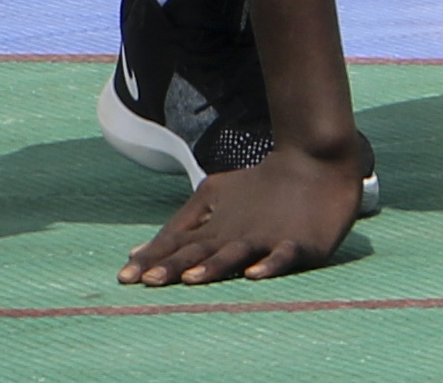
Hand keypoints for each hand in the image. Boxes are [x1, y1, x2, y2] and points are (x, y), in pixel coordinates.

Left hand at [122, 143, 372, 287]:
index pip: (178, 244)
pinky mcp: (299, 241)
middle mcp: (236, 233)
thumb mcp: (216, 194)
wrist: (316, 160)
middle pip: (201, 251)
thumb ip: (180, 224)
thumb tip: (137, 253)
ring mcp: (268, 236)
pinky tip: (254, 274)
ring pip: (237, 253)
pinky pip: (283, 255)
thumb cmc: (262, 184)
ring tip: (193, 278)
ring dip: (215, 265)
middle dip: (175, 265)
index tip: (125, 278)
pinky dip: (269, 264)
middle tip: (149, 282)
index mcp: (216, 225)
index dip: (153, 260)